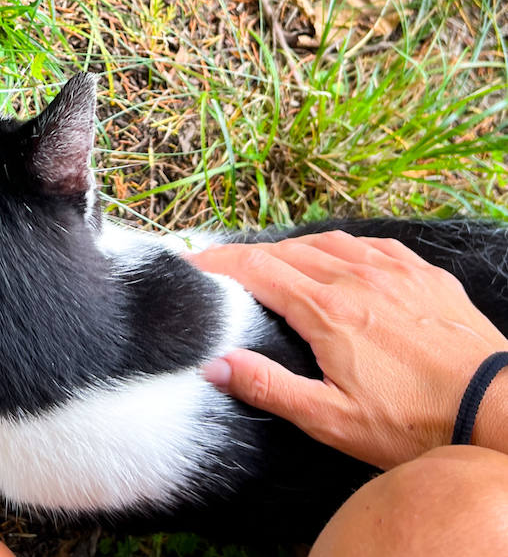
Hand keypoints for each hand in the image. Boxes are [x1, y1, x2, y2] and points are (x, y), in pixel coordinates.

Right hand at [191, 231, 507, 469]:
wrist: (498, 411)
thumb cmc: (417, 424)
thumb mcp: (333, 420)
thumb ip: (270, 387)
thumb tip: (214, 363)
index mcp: (327, 310)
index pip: (258, 270)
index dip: (219, 262)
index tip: (190, 262)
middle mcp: (356, 277)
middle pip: (288, 250)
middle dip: (250, 254)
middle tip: (225, 264)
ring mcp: (395, 271)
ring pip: (330, 241)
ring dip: (295, 247)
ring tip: (277, 260)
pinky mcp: (426, 276)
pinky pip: (374, 245)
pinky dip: (344, 246)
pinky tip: (342, 257)